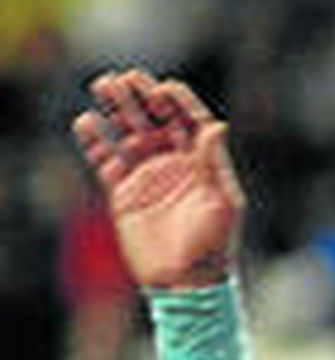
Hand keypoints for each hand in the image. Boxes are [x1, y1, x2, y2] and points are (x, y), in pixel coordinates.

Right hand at [72, 69, 243, 289]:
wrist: (186, 282)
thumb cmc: (214, 246)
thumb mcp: (223, 203)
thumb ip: (215, 164)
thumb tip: (215, 126)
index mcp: (204, 166)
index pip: (192, 123)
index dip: (180, 103)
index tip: (166, 87)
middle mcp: (176, 166)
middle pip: (157, 120)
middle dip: (142, 97)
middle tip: (128, 77)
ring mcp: (149, 177)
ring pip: (129, 133)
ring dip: (117, 109)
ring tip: (104, 85)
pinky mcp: (125, 193)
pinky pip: (106, 160)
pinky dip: (95, 141)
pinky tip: (86, 121)